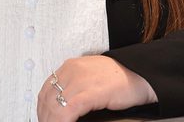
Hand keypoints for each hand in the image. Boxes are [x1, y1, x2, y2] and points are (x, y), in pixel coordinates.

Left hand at [36, 55, 156, 120]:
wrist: (141, 75)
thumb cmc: (118, 80)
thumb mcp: (89, 78)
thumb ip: (74, 88)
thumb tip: (60, 108)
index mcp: (70, 66)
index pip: (46, 90)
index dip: (42, 109)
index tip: (45, 120)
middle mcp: (72, 70)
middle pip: (48, 99)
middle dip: (46, 118)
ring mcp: (81, 80)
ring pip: (55, 107)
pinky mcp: (92, 91)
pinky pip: (68, 110)